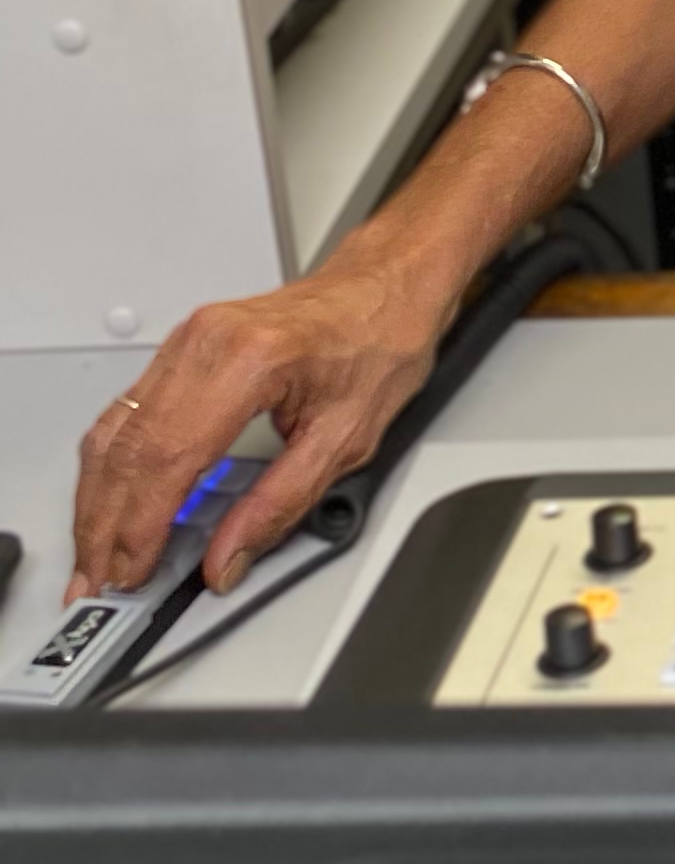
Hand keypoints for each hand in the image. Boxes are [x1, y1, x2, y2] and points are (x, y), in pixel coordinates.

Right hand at [69, 248, 447, 602]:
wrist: (388, 284)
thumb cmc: (379, 340)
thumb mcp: (347, 438)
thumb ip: (281, 505)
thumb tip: (229, 556)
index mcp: (251, 360)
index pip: (170, 456)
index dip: (140, 525)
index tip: (131, 571)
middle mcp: (207, 342)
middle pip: (129, 446)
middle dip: (104, 524)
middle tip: (100, 580)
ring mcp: (189, 338)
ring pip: (115, 428)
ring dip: (98, 499)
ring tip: (99, 554)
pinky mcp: (184, 344)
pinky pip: (129, 409)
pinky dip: (114, 464)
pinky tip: (113, 501)